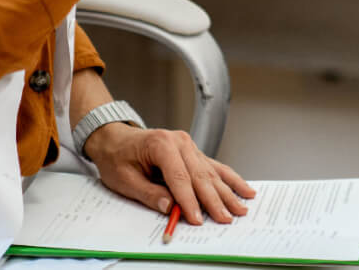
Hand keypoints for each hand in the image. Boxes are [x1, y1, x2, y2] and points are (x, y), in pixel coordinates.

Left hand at [85, 123, 256, 225]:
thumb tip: (170, 207)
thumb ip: (149, 193)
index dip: (189, 201)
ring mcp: (189, 145)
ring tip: (241, 207)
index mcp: (162, 145)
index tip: (196, 219)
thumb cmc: (118, 157)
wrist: (115, 139)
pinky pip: (214, 166)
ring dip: (227, 192)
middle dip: (214, 199)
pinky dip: (229, 179)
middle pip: (201, 175)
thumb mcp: (125, 179)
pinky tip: (243, 188)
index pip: (180, 177)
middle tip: (226, 217)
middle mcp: (180, 142)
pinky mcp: (193, 152)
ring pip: (211, 172)